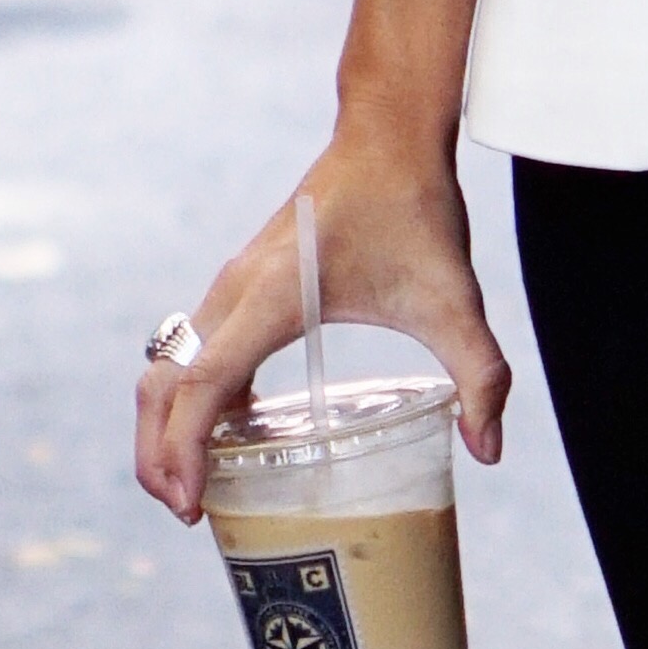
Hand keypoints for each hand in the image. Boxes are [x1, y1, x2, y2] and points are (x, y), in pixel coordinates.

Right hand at [133, 130, 511, 523]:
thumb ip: (480, 374)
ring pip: (169, 366)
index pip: (202, 386)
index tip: (191, 508)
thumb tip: (489, 449)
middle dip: (158, 456)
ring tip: (199, 489)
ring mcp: (232, 284)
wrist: (389, 135)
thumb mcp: (454, 297)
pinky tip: (236, 434)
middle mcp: (235, 291)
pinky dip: (192, 396)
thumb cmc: (416, 209)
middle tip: (189, 514)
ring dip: (167, 428)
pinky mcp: (242, 283)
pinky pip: (196, 349)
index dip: (184, 452)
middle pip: (162, 385)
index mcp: (272, 296)